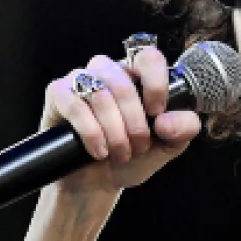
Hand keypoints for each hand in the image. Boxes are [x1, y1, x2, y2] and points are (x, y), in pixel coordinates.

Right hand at [39, 47, 201, 196]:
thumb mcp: (168, 147)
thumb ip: (182, 129)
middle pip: (123, 83)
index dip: (156, 84)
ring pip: (100, 94)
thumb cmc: (131, 158)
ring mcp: (80, 79)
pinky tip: (98, 151)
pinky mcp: (57, 93)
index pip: (148, 57)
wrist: (97, 183)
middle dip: (135, 123)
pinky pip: (74, 104)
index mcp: (137, 76)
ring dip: (114, 132)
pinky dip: (91, 132)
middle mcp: (108, 71)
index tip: (157, 113)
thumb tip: (166, 120)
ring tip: (119, 154)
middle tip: (138, 148)